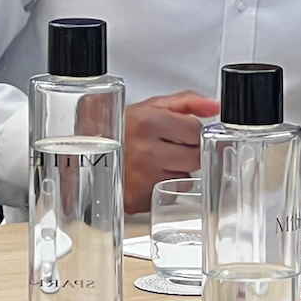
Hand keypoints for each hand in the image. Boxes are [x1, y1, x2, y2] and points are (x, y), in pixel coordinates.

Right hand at [124, 91, 220, 211]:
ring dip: (177, 171)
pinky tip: (150, 177)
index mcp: (148, 122)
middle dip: (188, 152)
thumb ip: (186, 102)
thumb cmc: (121, 130)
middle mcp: (145, 151)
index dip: (191, 132)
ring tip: (156, 161)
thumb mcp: (151, 107)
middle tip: (168, 147)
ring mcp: (143, 177)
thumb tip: (214, 106)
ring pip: (186, 177)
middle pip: (196, 157)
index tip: (179, 133)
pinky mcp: (139, 199)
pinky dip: (165, 188)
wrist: (87, 155)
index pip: (196, 131)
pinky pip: (170, 194)